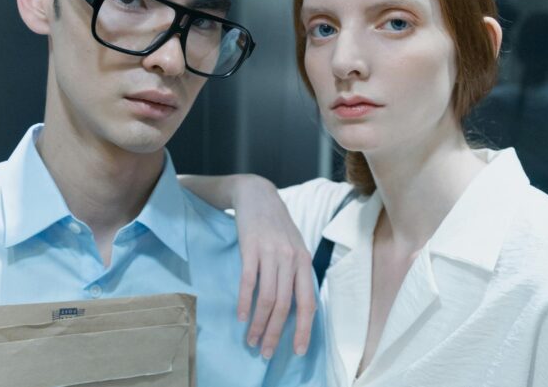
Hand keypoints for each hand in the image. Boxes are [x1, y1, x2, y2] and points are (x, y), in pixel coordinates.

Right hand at [231, 175, 315, 358]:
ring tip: (250, 340)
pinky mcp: (251, 247)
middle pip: (285, 306)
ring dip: (258, 324)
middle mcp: (291, 258)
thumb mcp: (294, 247)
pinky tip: (240, 317)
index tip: (296, 351)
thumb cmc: (276, 226)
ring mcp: (271, 253)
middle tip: (265, 353)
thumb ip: (296, 273)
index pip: (308, 303)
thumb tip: (298, 308)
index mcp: (304, 261)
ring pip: (267, 298)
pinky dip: (244, 302)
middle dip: (275, 334)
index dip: (303, 330)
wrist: (257, 195)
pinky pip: (248, 281)